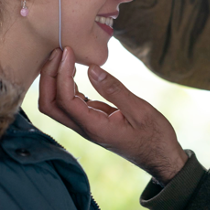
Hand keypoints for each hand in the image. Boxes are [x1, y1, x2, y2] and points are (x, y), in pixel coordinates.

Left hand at [39, 48, 188, 184]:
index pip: (64, 99)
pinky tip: (74, 70)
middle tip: (59, 52)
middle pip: (49, 105)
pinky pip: (68, 104)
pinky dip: (66, 85)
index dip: (61, 73)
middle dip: (48, 77)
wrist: (161, 157)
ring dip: (54, 80)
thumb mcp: (140, 110)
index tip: (68, 51)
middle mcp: (84, 128)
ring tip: (63, 56)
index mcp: (94, 127)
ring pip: (56, 105)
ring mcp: (86, 126)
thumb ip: (115, 90)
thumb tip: (91, 69)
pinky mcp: (91, 121)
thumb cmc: (154, 136)